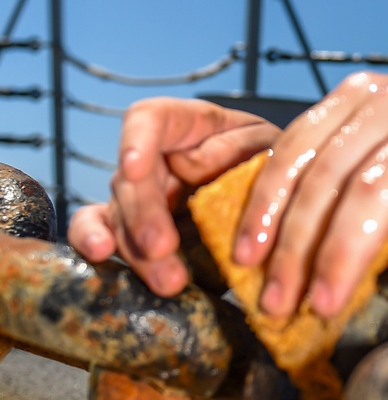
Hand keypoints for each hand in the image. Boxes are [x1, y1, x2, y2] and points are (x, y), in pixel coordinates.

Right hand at [68, 97, 277, 294]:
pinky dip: (94, 242)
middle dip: (143, 215)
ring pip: (120, 217)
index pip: (150, 119)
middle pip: (132, 179)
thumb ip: (236, 148)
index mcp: (189, 126)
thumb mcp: (269, 146)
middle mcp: (156, 158)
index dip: (136, 141)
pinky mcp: (137, 230)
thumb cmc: (273, 164)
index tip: (134, 168)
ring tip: (170, 281)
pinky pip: (104, 232)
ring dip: (139, 252)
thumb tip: (185, 164)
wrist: (281, 206)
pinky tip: (101, 256)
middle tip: (161, 247)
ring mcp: (143, 196)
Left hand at [233, 71, 387, 319]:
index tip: (246, 258)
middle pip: (332, 175)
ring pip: (380, 187)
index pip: (297, 147)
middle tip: (280, 300)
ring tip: (327, 302)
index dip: (266, 204)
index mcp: (362, 96)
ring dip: (346, 252)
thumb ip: (347, 178)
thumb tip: (282, 257)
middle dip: (298, 244)